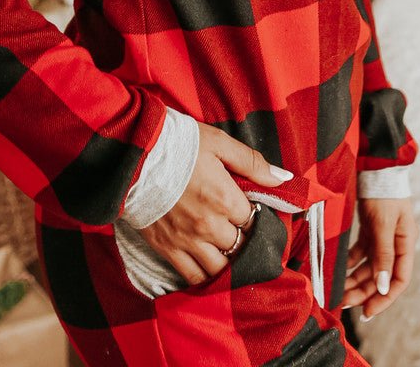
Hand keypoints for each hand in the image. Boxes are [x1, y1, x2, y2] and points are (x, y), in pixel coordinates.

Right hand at [138, 120, 285, 285]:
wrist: (135, 155)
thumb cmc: (180, 144)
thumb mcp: (219, 143)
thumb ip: (252, 163)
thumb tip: (284, 178)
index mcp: (226, 199)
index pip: (253, 220)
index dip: (253, 216)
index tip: (248, 210)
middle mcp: (210, 225)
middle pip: (240, 246)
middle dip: (243, 239)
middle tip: (238, 230)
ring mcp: (188, 240)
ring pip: (220, 267)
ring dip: (227, 262)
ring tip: (226, 250)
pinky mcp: (167, 249)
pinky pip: (193, 276)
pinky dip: (204, 276)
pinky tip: (208, 267)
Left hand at [342, 197, 416, 317]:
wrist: (374, 164)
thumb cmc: (383, 191)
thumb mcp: (383, 223)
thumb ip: (384, 254)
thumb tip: (383, 286)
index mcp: (406, 243)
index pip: (399, 280)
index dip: (385, 298)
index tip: (367, 312)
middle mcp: (396, 243)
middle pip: (381, 276)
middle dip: (364, 292)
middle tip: (344, 304)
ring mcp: (383, 236)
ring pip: (369, 266)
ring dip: (355, 279)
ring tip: (338, 292)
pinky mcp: (371, 229)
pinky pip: (361, 253)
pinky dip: (351, 263)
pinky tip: (339, 271)